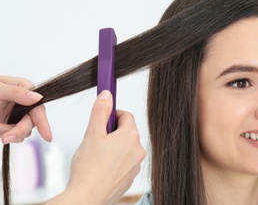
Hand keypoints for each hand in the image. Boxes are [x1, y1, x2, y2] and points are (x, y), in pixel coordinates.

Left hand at [0, 75, 51, 143]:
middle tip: (5, 138)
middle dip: (19, 130)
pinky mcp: (10, 123)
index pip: (38, 107)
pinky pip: (14, 135)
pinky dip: (5, 135)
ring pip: (23, 131)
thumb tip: (37, 97)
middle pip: (31, 122)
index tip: (47, 137)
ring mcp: (17, 114)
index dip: (43, 122)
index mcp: (24, 88)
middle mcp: (24, 102)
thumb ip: (17, 92)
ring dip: (10, 133)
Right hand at [45, 90, 145, 204]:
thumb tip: (106, 95)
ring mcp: (135, 166)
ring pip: (125, 148)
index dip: (112, 114)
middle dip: (112, 132)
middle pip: (126, 132)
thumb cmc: (89, 169)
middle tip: (96, 138)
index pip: (126, 115)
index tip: (103, 117)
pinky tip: (101, 167)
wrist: (87, 197)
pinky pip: (124, 162)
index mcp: (130, 137)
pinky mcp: (130, 177)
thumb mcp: (92, 133)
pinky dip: (114, 161)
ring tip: (97, 155)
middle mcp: (138, 150)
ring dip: (113, 147)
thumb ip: (100, 111)